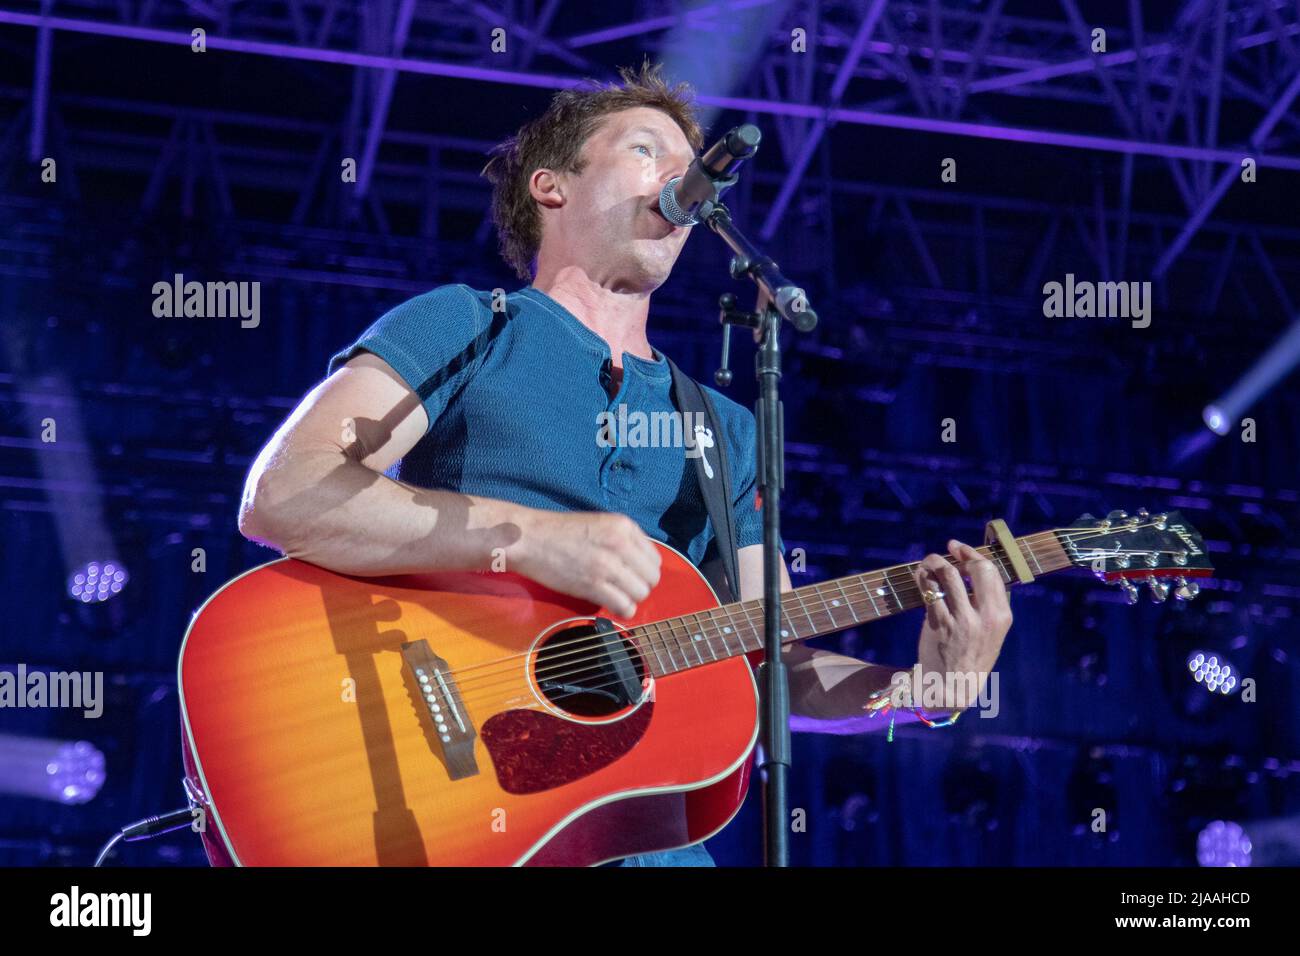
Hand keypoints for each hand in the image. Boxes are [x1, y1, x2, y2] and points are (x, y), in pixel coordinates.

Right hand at [512, 510, 660, 618]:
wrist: (529, 538)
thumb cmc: (559, 533)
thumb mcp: (600, 524)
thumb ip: (624, 540)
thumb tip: (640, 564)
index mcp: (624, 526)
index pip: (655, 558)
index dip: (644, 571)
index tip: (632, 575)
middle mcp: (620, 544)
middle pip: (651, 578)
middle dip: (640, 586)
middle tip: (623, 587)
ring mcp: (607, 565)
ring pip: (640, 594)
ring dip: (630, 599)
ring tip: (615, 595)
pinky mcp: (593, 584)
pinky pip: (624, 606)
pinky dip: (621, 610)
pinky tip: (610, 604)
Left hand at [912, 540, 1012, 711]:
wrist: (953, 687)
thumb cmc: (971, 655)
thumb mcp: (992, 632)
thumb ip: (988, 604)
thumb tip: (973, 568)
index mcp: (1001, 616)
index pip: (992, 573)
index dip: (973, 555)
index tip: (959, 548)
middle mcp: (985, 617)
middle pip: (976, 568)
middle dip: (957, 555)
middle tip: (944, 554)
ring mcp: (961, 621)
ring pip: (948, 575)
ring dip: (935, 562)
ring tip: (928, 563)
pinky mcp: (938, 625)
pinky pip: (930, 591)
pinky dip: (923, 577)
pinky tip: (920, 576)